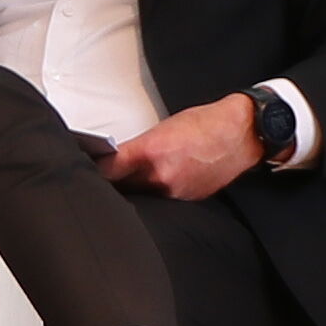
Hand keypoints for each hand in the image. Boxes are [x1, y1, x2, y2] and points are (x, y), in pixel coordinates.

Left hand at [101, 95, 266, 201]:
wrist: (240, 135)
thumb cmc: (205, 124)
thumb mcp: (163, 128)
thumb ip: (138, 148)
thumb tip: (116, 160)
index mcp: (151, 153)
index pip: (109, 170)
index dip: (94, 173)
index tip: (84, 173)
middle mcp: (161, 177)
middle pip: (122, 188)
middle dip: (112, 186)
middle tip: (102, 182)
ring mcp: (175, 192)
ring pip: (142, 198)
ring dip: (133, 193)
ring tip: (126, 187)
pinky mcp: (187, 201)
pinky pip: (162, 201)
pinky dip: (155, 195)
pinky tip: (154, 188)